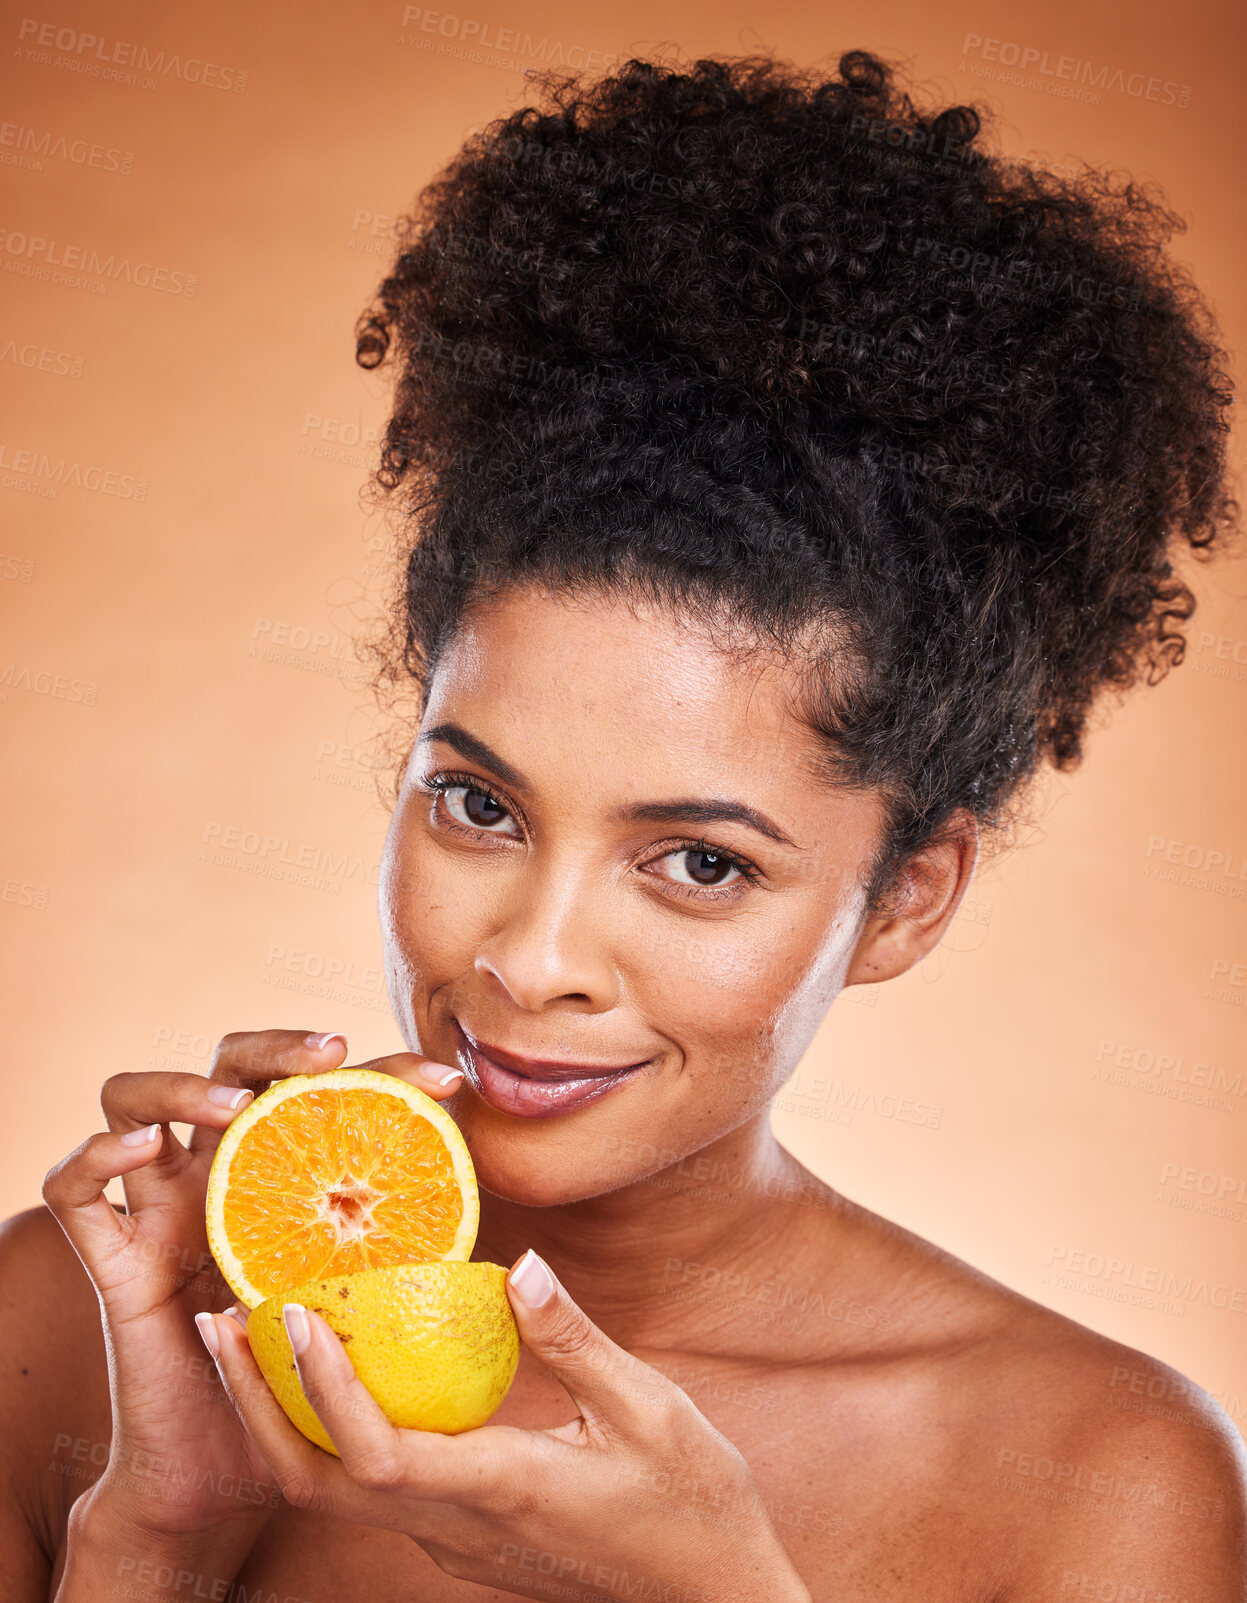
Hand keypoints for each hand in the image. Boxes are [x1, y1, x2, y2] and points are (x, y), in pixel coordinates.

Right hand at [41, 1029, 464, 1548]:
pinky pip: (72, 1191)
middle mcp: (215, 1171)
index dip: (384, 1072)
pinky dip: (96, 1156)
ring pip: (131, 1098)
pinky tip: (143, 1151)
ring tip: (228, 1105)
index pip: (323, 1090)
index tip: (447, 1081)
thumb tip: (505, 1215)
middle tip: (329, 1059)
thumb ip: (411, 1247)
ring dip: (176, 1086)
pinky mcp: (111, 1260)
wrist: (231, 1465)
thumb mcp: (370, 1298)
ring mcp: (156, 1209)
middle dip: (275, 1047)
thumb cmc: (308, 1371)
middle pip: (224, 1063)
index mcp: (281, 1169)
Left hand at [204, 1252, 811, 1602]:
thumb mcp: (650, 1409)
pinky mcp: (463, 1538)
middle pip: (322, 1484)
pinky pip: (372, 1487)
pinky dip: (332, 1429)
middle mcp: (457, 1527)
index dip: (322, 1390)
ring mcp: (454, 1541)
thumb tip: (520, 1267)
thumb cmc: (694, 1504)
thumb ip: (576, 1340)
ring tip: (255, 1339)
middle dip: (259, 1406)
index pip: (378, 1455)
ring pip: (338, 1490)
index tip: (292, 1316)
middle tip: (220, 1324)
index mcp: (501, 1491)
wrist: (711, 1599)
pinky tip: (338, 1372)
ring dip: (284, 1418)